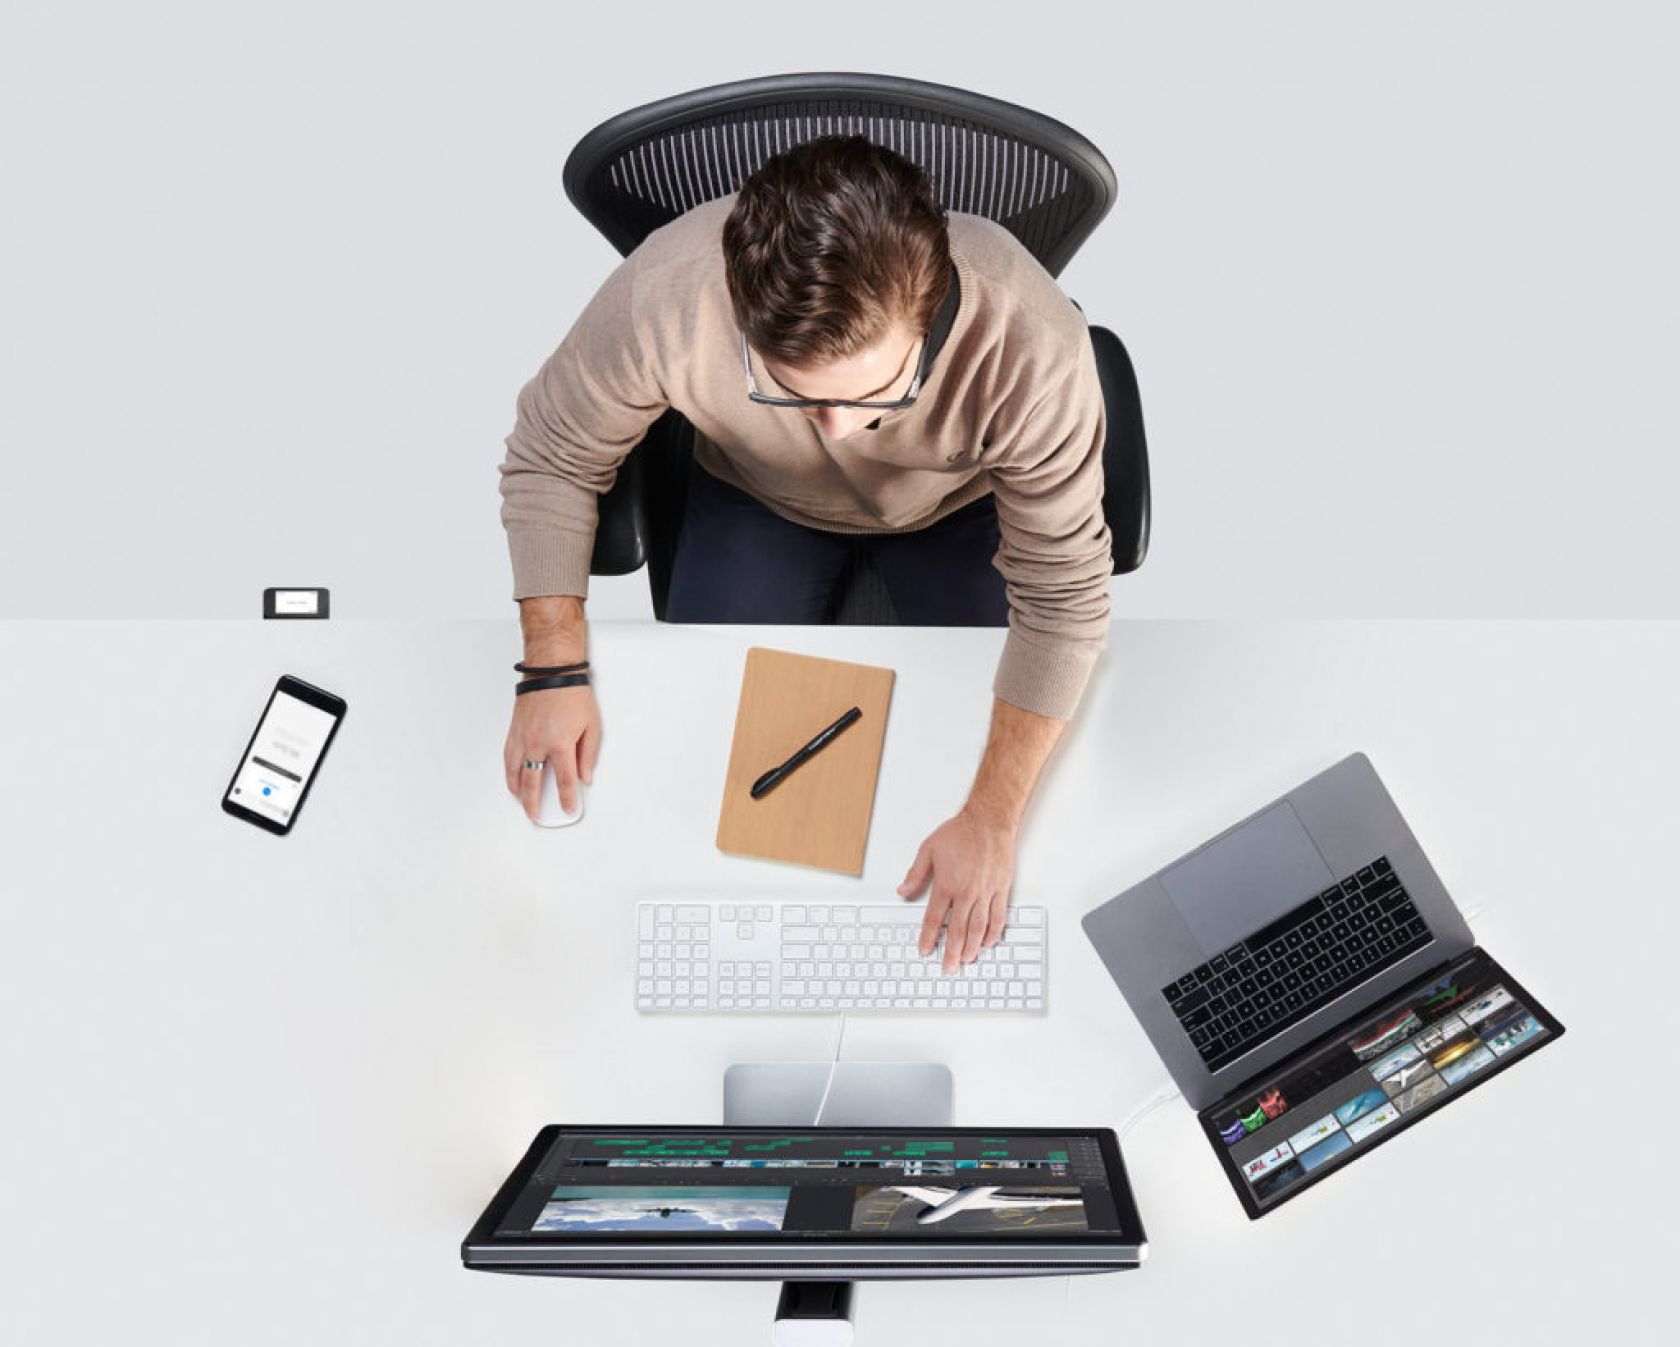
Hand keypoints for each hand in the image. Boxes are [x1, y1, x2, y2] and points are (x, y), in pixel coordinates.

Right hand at [503, 683, 600, 819]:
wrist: (551, 671)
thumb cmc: (572, 694)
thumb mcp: (592, 725)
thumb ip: (588, 755)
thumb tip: (585, 776)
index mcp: (560, 744)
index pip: (565, 781)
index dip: (568, 798)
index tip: (569, 809)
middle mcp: (537, 744)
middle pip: (533, 783)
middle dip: (535, 804)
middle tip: (538, 816)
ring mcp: (522, 738)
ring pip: (515, 773)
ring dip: (518, 791)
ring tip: (523, 803)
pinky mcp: (514, 731)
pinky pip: (508, 758)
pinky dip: (510, 773)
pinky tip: (512, 779)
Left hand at [897, 809, 1017, 971]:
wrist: (989, 820)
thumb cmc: (960, 832)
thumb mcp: (928, 849)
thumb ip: (915, 873)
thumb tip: (902, 890)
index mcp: (947, 884)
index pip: (934, 919)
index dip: (929, 938)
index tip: (925, 950)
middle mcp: (967, 892)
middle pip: (958, 931)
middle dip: (952, 953)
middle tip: (948, 968)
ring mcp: (986, 892)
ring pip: (978, 928)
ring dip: (972, 948)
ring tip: (967, 960)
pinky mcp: (1001, 889)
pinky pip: (998, 917)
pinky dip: (993, 932)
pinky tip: (988, 942)